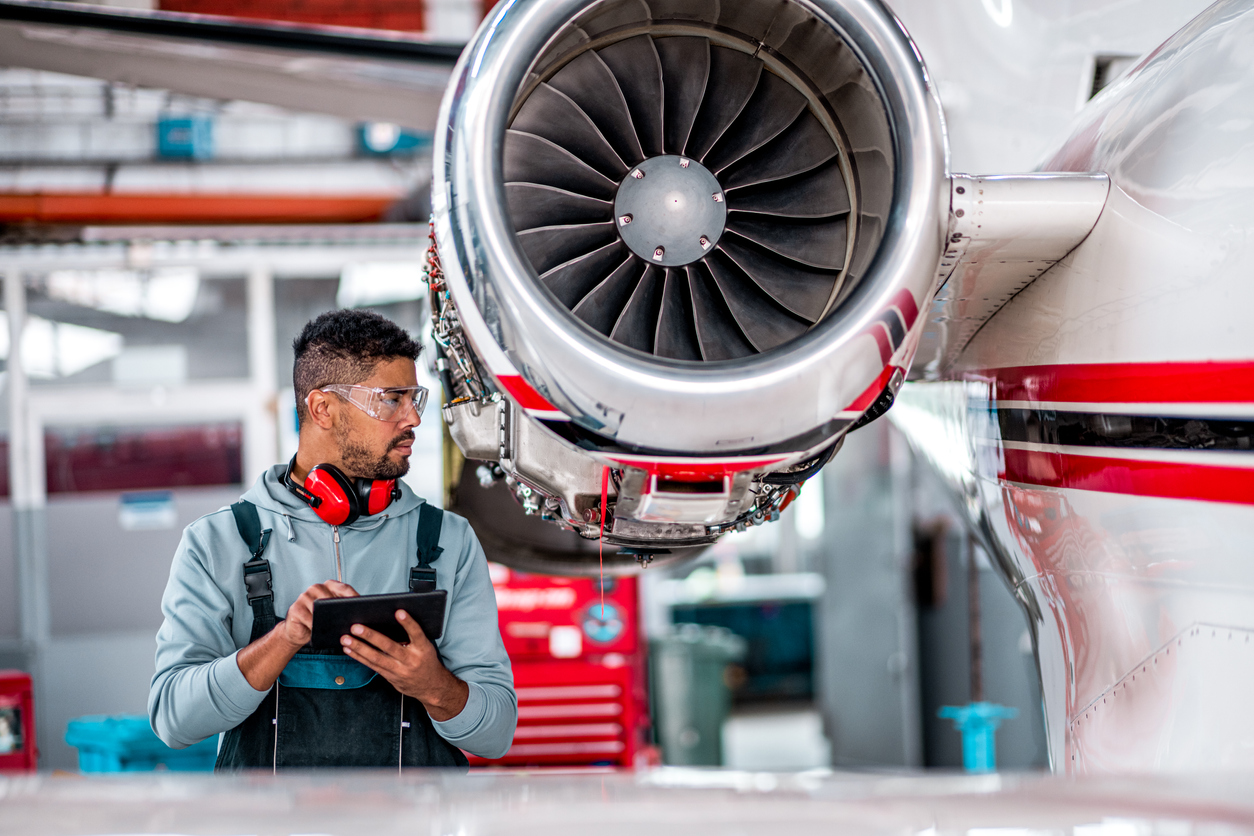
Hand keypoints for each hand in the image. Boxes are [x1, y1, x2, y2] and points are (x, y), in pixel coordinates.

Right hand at [279, 580, 358, 648]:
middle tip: (347, 622)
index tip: (362, 606)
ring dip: (326, 620)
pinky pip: (309, 618)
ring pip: (320, 608)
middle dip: (340, 611)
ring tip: (332, 627)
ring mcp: (304, 596)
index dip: (354, 597)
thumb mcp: (333, 613)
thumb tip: (361, 612)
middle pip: (332, 598)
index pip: (344, 588)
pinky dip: (315, 626)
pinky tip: (318, 630)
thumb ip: (344, 608)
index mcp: (328, 586)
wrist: (298, 631)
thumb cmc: (319, 621)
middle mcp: (316, 588)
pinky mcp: (296, 608)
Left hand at [341, 610, 468, 720]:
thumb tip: (391, 620)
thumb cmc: (426, 661)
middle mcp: (411, 660)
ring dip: (359, 648)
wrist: (431, 686)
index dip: (408, 623)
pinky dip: (359, 657)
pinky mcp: (390, 677)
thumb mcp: (426, 647)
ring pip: (376, 658)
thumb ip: (412, 636)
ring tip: (346, 639)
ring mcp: (399, 670)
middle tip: (356, 627)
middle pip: (389, 647)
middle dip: (371, 636)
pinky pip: (372, 666)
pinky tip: (349, 650)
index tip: (399, 612)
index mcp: (423, 649)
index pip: (416, 633)